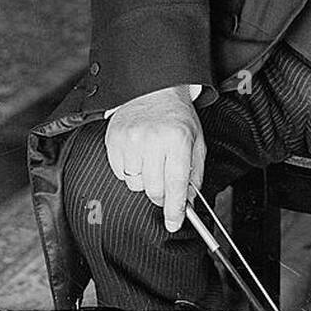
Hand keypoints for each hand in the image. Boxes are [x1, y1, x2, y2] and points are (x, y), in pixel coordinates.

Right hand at [105, 85, 205, 232]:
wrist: (154, 88)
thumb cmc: (177, 116)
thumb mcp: (196, 140)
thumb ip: (195, 173)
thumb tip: (187, 202)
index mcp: (178, 139)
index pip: (176, 184)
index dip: (175, 210)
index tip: (174, 223)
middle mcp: (153, 140)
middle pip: (154, 190)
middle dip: (162, 194)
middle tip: (166, 181)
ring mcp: (131, 140)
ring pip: (136, 184)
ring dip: (145, 180)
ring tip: (152, 160)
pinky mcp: (114, 140)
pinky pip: (120, 174)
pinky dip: (130, 170)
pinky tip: (139, 154)